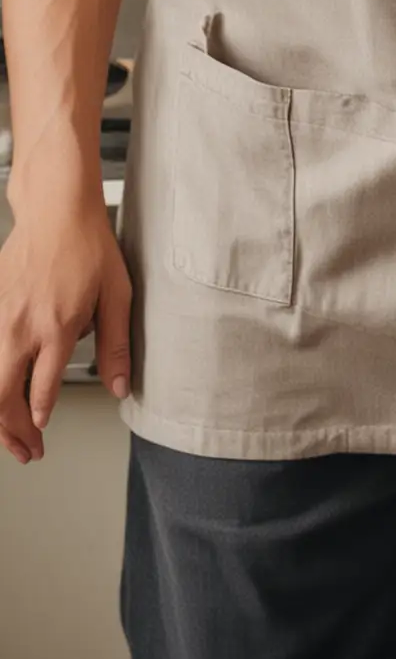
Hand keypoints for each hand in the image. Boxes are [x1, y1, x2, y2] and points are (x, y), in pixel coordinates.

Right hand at [0, 184, 130, 461]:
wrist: (56, 209)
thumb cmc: (88, 246)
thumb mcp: (117, 295)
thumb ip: (116, 346)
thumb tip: (120, 387)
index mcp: (56, 327)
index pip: (41, 391)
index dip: (40, 419)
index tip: (41, 431)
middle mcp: (21, 328)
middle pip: (2, 397)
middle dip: (11, 432)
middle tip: (26, 449)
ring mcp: (0, 317)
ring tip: (10, 433)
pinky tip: (1, 392)